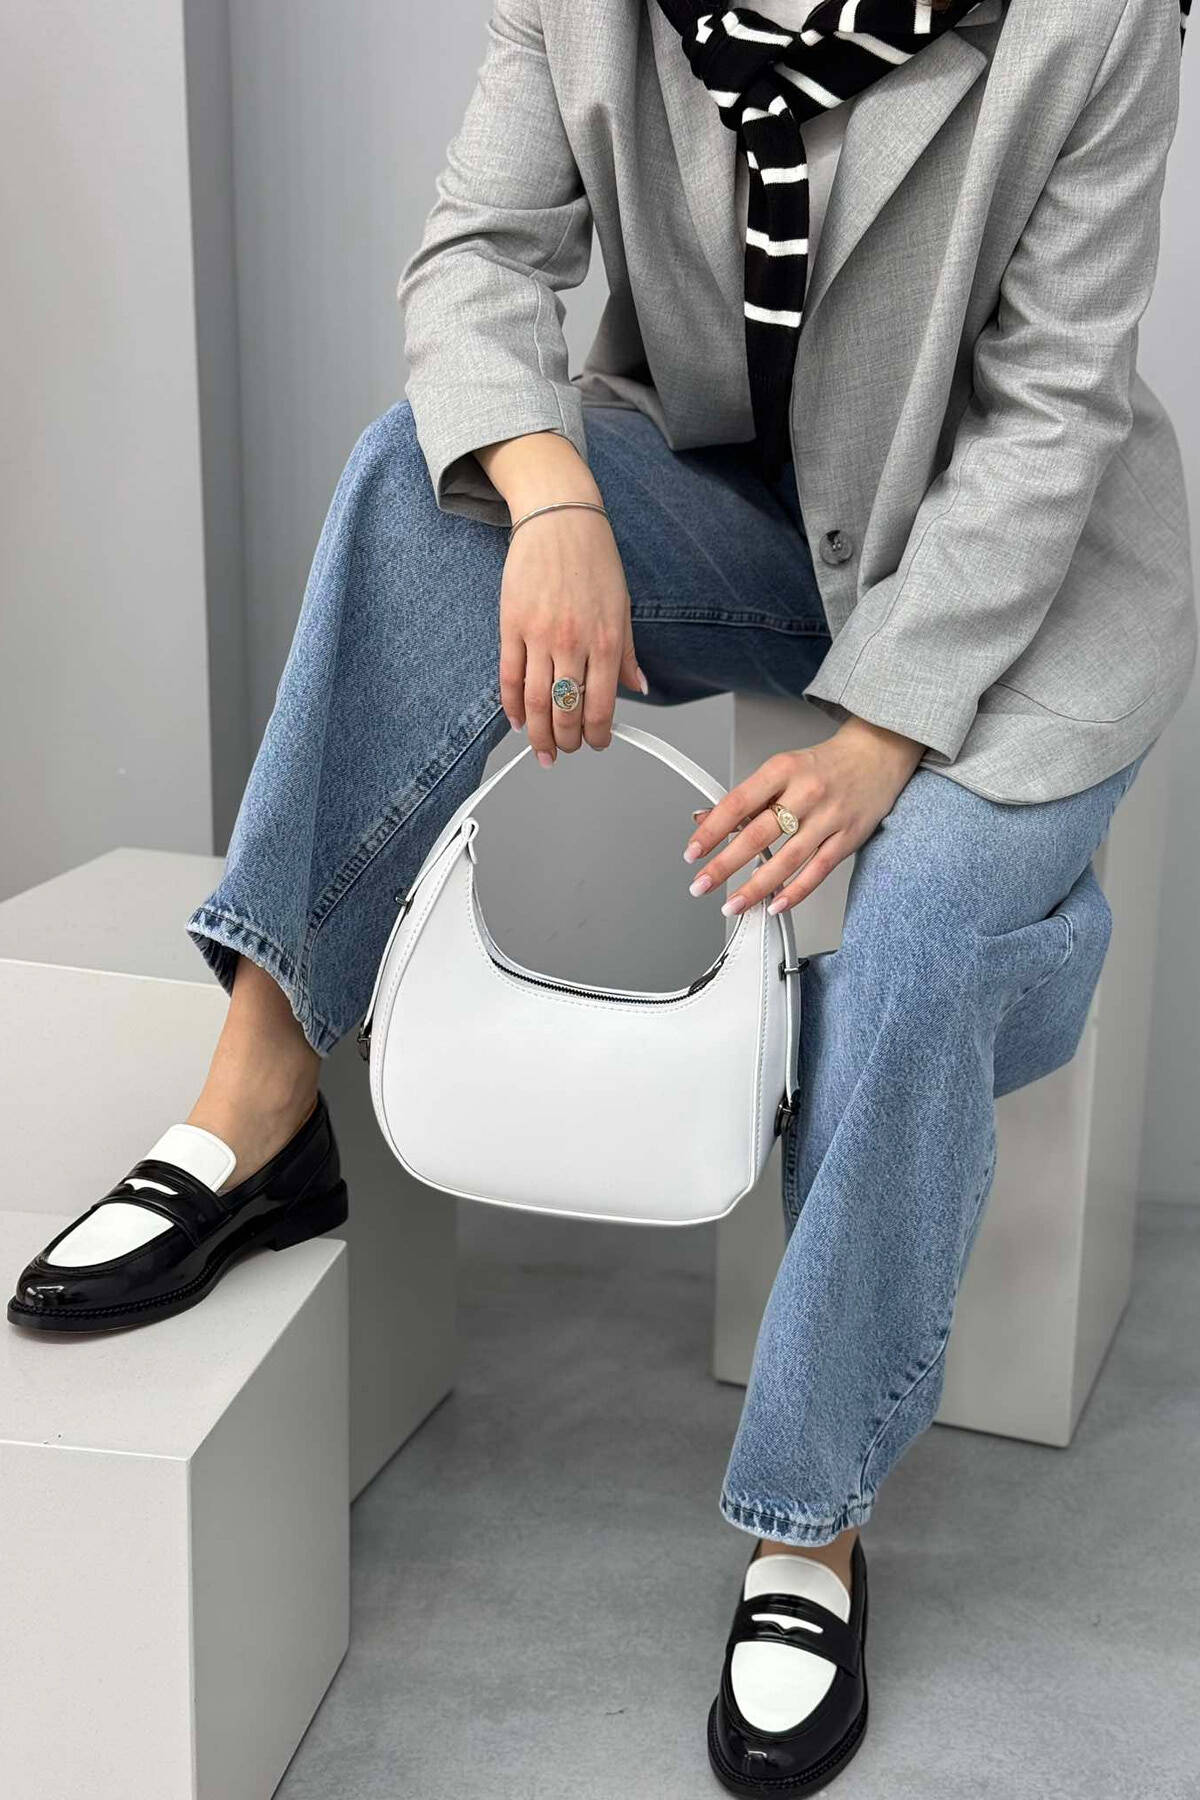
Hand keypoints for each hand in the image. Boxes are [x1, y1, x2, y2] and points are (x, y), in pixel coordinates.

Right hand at [498, 504, 646, 762]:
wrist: (559, 518)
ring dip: (539, 735)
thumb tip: (638, 686)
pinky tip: (518, 720)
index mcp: (606, 641)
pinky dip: (512, 706)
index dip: (598, 735)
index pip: (601, 708)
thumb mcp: (623, 607)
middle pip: (565, 713)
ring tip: (542, 749)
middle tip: (567, 750)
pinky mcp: (511, 626)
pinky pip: (509, 678)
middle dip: (567, 742)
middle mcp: (572, 643)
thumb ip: (627, 653)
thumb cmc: (593, 558)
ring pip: (535, 703)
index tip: (597, 743)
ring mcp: (538, 637)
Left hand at [683, 718, 925, 915]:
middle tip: (701, 884)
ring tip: (732, 903)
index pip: (738, 803)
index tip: (692, 852)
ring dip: (755, 887)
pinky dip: (794, 892)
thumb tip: (704, 820)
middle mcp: (806, 793)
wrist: (878, 754)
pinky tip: (774, 904)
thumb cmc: (825, 765)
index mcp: (783, 769)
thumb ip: (746, 798)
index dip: (711, 831)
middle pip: (758, 835)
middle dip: (725, 865)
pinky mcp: (848, 838)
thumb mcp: (781, 769)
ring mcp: (829, 817)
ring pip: (787, 859)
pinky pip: (817, 871)